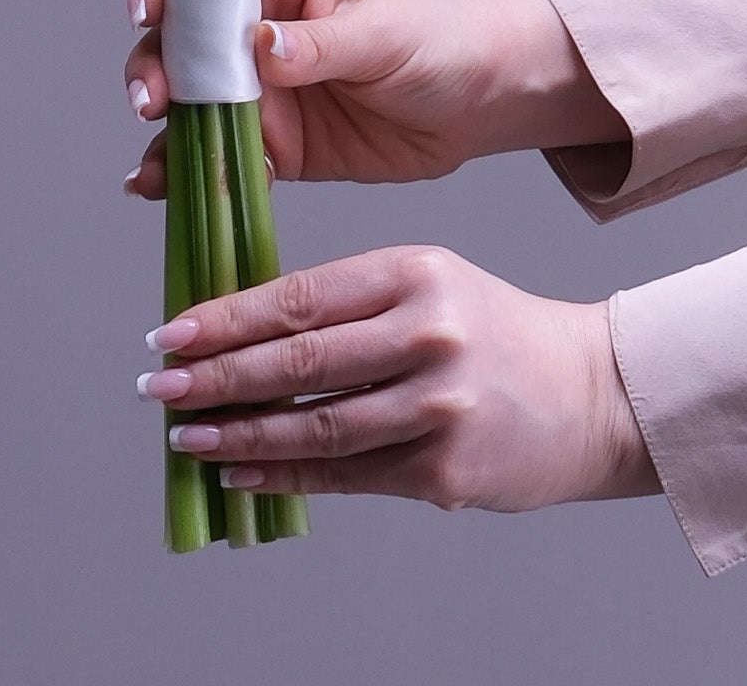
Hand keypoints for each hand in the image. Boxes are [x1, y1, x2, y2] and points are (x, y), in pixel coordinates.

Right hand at [122, 0, 626, 197]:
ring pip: (186, 102)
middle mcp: (253, 24)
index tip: (146, 11)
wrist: (480, 103)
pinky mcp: (271, 141)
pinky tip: (161, 188)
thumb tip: (260, 45)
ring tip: (153, 163)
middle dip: (155, 66)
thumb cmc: (439, 38)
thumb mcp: (384, 32)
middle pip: (177, 38)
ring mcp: (257, 87)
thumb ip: (321, 42)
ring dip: (161, 128)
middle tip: (153, 100)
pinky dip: (184, 172)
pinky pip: (215, 155)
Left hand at [134, 244, 659, 509]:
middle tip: (159, 388)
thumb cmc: (489, 332)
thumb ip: (346, 303)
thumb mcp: (426, 285)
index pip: (298, 296)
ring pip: (313, 426)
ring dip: (239, 436)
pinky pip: (345, 473)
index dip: (225, 319)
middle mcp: (426, 332)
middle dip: (215, 378)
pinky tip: (242, 473)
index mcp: (413, 272)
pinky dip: (285, 475)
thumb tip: (239, 332)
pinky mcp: (444, 466)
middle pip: (297, 362)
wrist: (587, 392)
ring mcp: (437, 403)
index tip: (171, 334)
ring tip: (187, 437)